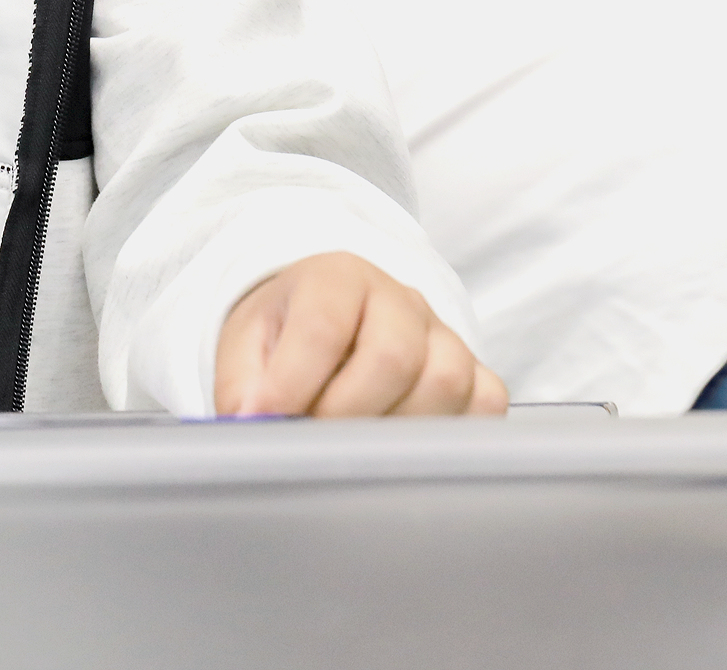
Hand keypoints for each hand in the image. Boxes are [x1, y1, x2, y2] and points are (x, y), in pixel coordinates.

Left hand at [214, 252, 506, 417]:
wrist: (323, 321)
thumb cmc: (283, 337)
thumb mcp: (245, 347)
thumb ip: (241, 384)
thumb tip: (250, 422)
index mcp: (336, 278)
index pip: (324, 324)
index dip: (293, 380)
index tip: (266, 418)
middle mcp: (399, 300)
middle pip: (394, 356)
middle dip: (346, 413)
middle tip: (313, 441)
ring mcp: (444, 335)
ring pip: (446, 382)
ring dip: (395, 429)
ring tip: (353, 446)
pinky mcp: (475, 372)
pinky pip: (485, 404)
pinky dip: (449, 435)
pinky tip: (403, 447)